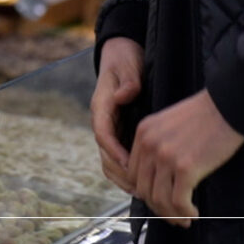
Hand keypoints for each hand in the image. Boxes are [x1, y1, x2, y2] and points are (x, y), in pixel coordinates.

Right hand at [91, 37, 143, 193]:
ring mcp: (108, 126)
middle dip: (121, 171)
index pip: (103, 134)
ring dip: (122, 176)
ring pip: (108, 159)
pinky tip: (140, 181)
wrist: (121, 52)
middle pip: (104, 153)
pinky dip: (125, 171)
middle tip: (140, 186)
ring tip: (141, 191)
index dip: (114, 151)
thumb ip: (128, 80)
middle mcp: (102, 119)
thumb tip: (124, 94)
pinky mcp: (117, 130)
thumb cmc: (125, 57)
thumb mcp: (128, 65)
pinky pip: (116, 156)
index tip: (130, 164)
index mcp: (101, 106)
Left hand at [128, 89, 243, 226]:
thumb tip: (159, 178)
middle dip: (157, 207)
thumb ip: (157, 145)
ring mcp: (166, 156)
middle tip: (172, 214)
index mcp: (143, 132)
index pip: (133, 173)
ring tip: (184, 218)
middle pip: (144, 190)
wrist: (227, 104)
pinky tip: (193, 213)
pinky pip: (178, 202)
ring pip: (159, 199)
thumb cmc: (205, 114)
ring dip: (171, 214)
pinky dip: (185, 212)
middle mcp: (149, 145)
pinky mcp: (185, 168)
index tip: (159, 200)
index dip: (146, 192)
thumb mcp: (169, 123)